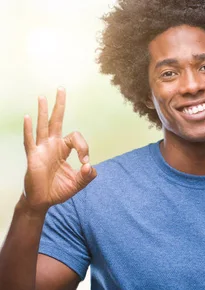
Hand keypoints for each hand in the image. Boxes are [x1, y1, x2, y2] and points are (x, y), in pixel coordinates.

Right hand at [22, 88, 96, 212]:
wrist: (42, 201)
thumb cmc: (58, 190)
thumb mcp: (78, 183)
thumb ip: (87, 176)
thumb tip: (90, 166)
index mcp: (63, 149)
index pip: (76, 138)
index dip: (84, 148)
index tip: (85, 163)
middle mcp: (52, 145)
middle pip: (57, 121)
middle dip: (60, 105)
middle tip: (62, 88)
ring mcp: (41, 149)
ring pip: (43, 126)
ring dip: (44, 112)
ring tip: (43, 96)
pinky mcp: (33, 157)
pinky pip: (30, 141)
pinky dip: (29, 129)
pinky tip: (28, 117)